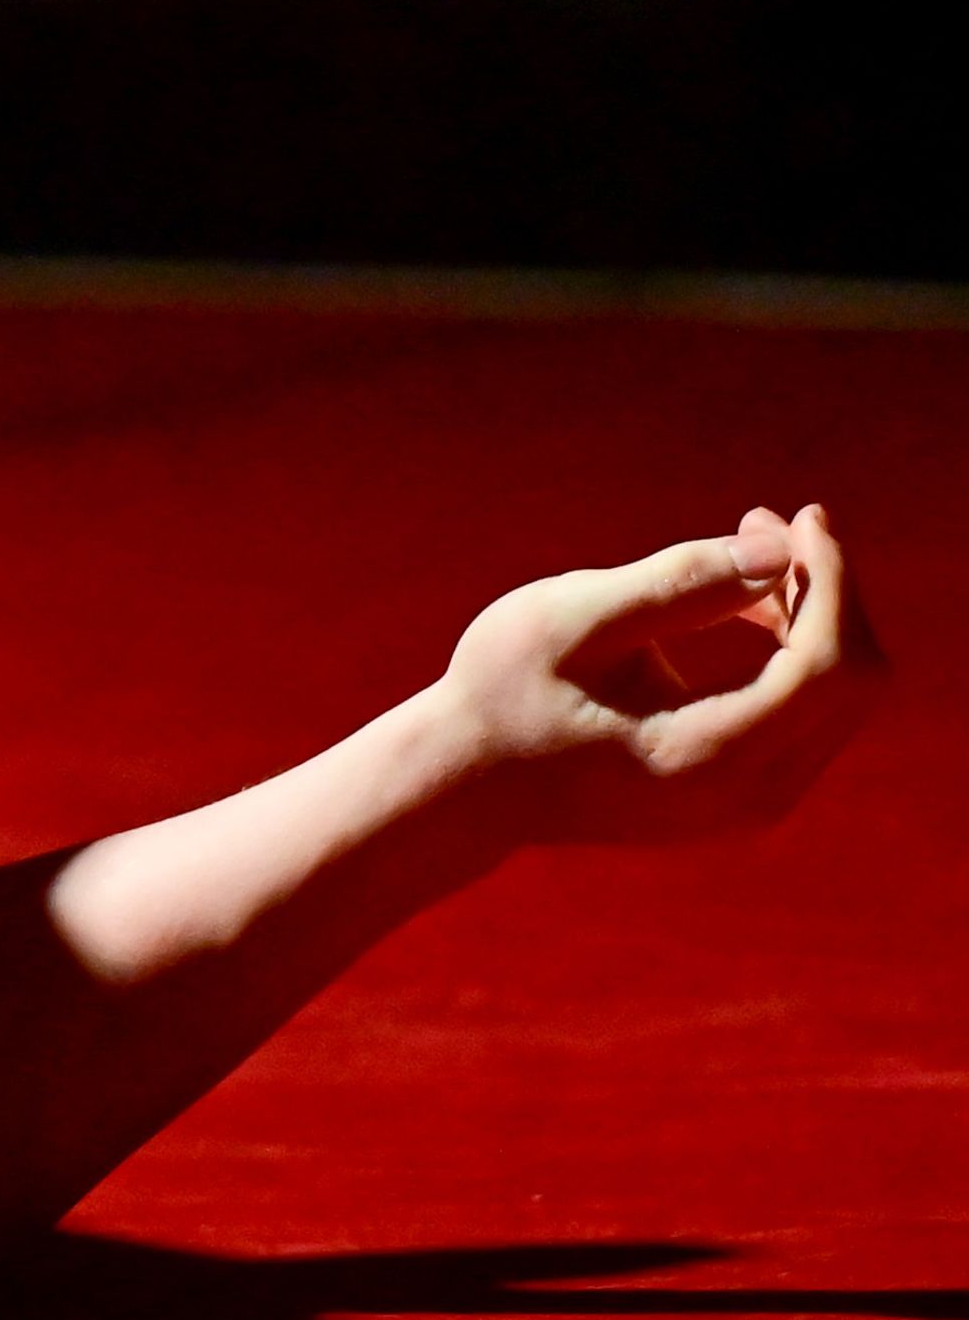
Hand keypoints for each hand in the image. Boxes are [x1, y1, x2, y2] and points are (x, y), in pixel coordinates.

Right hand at [444, 505, 887, 845]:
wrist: (465, 785)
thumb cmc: (500, 694)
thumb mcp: (567, 622)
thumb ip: (675, 586)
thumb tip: (777, 550)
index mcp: (707, 758)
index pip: (828, 666)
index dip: (832, 582)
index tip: (803, 515)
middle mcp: (748, 798)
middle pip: (853, 682)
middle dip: (829, 593)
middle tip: (766, 523)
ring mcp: (751, 805)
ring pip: (839, 697)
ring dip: (814, 616)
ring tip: (750, 551)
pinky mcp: (743, 796)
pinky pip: (809, 714)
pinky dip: (796, 650)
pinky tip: (747, 605)